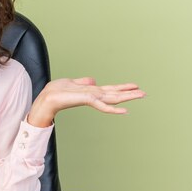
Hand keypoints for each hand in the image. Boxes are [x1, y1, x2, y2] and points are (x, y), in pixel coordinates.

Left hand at [27, 77, 144, 127]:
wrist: (46, 98)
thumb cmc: (56, 92)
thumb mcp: (71, 83)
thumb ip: (83, 82)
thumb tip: (93, 80)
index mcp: (91, 91)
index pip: (110, 89)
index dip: (122, 87)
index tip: (134, 86)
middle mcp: (93, 95)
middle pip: (115, 94)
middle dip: (129, 93)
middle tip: (144, 93)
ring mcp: (91, 98)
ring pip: (113, 98)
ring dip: (127, 97)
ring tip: (141, 95)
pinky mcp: (87, 100)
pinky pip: (103, 105)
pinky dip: (114, 108)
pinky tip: (125, 110)